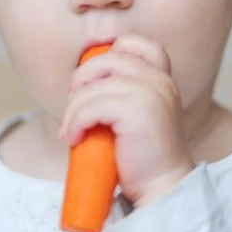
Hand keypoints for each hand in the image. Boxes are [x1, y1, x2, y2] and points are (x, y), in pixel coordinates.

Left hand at [58, 34, 194, 207]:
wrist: (160, 188)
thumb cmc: (139, 153)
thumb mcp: (135, 109)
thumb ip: (120, 87)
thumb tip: (81, 75)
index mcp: (160, 76)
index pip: (135, 43)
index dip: (108, 53)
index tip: (93, 82)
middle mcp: (159, 79)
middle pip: (105, 60)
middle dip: (81, 81)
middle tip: (73, 108)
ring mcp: (151, 92)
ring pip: (93, 87)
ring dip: (73, 110)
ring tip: (70, 130)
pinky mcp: (138, 110)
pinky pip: (91, 106)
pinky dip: (74, 122)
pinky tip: (73, 137)